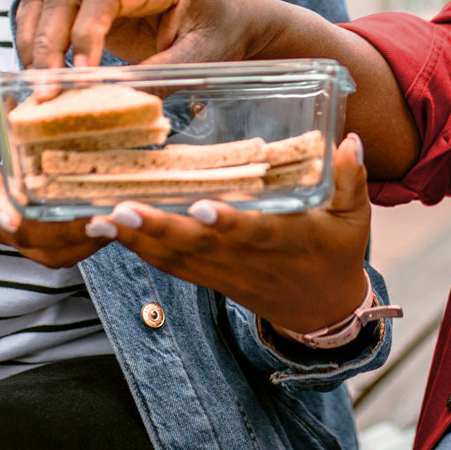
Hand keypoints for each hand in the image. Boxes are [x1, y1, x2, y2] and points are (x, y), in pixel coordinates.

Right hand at [0, 69, 105, 268]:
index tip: (10, 220)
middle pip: (28, 234)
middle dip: (65, 233)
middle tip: (105, 218)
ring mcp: (7, 231)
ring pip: (44, 251)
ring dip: (81, 244)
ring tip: (117, 223)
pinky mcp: (20, 239)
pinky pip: (52, 254)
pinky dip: (82, 248)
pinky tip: (112, 228)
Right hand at [14, 0, 304, 69]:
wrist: (234, 16)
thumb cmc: (224, 32)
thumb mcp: (205, 57)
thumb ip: (163, 74)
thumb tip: (118, 99)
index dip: (86, 32)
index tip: (82, 75)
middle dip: (48, 43)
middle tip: (44, 91)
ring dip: (33, 39)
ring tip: (38, 84)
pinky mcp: (90, 2)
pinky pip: (46, 6)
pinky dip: (33, 34)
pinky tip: (41, 70)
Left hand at [83, 132, 372, 336]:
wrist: (320, 311)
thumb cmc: (336, 254)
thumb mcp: (354, 218)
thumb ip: (350, 179)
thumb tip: (348, 139)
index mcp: (285, 242)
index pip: (254, 233)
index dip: (228, 223)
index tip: (201, 208)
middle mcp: (247, 260)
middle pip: (196, 247)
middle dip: (157, 229)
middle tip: (119, 210)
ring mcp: (222, 272)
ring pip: (173, 258)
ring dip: (134, 239)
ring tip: (96, 219)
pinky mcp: (206, 277)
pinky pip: (167, 265)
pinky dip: (136, 248)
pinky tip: (106, 229)